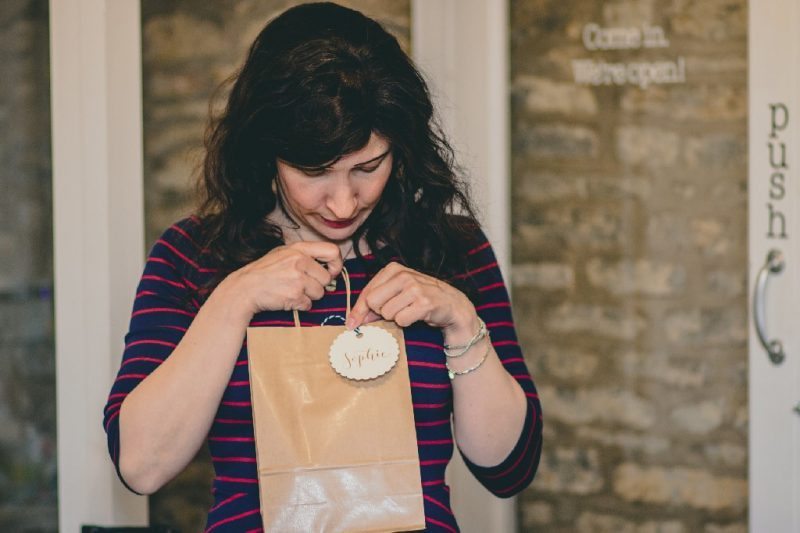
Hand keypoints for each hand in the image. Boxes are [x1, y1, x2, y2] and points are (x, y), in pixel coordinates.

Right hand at [223, 241, 342, 319]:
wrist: (245, 288)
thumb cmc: (264, 271)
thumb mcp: (283, 253)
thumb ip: (305, 255)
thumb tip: (329, 265)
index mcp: (298, 248)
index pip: (332, 250)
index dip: (336, 264)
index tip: (331, 271)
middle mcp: (299, 261)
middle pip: (326, 278)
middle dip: (317, 285)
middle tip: (302, 285)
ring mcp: (297, 279)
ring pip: (320, 293)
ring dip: (309, 296)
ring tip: (292, 291)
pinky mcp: (294, 296)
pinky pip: (309, 305)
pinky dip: (300, 305)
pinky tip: (287, 299)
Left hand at [347, 262, 477, 337]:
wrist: (451, 304)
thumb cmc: (420, 299)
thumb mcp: (396, 294)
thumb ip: (374, 304)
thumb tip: (353, 321)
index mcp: (393, 269)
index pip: (366, 293)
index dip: (359, 310)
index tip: (352, 323)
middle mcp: (403, 275)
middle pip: (373, 303)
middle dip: (381, 313)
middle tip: (396, 311)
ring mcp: (414, 288)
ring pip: (387, 313)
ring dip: (396, 318)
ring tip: (409, 311)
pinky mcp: (424, 303)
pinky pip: (402, 320)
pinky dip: (407, 322)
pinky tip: (417, 315)